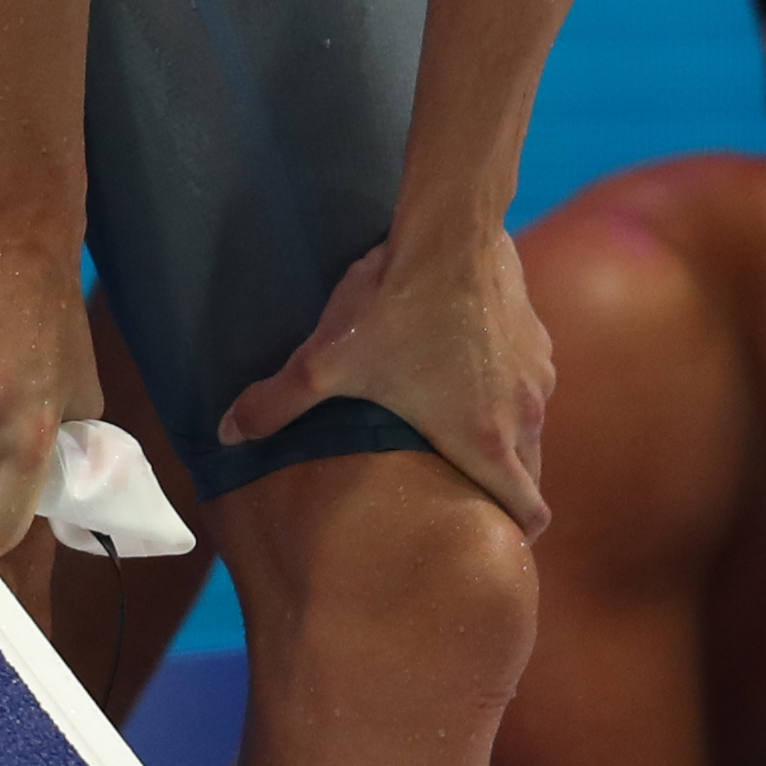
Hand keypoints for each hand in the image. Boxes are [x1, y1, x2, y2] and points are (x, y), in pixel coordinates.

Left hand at [216, 233, 554, 537]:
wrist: (448, 231)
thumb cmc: (393, 307)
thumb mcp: (326, 362)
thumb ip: (277, 404)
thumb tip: (228, 433)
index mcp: (486, 442)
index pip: (529, 513)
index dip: (515, 532)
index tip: (492, 534)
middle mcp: (526, 416)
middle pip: (529, 473)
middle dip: (500, 485)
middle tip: (459, 484)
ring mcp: (538, 374)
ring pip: (530, 424)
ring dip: (502, 429)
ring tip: (456, 421)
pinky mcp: (538, 337)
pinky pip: (528, 379)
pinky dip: (505, 385)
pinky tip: (465, 365)